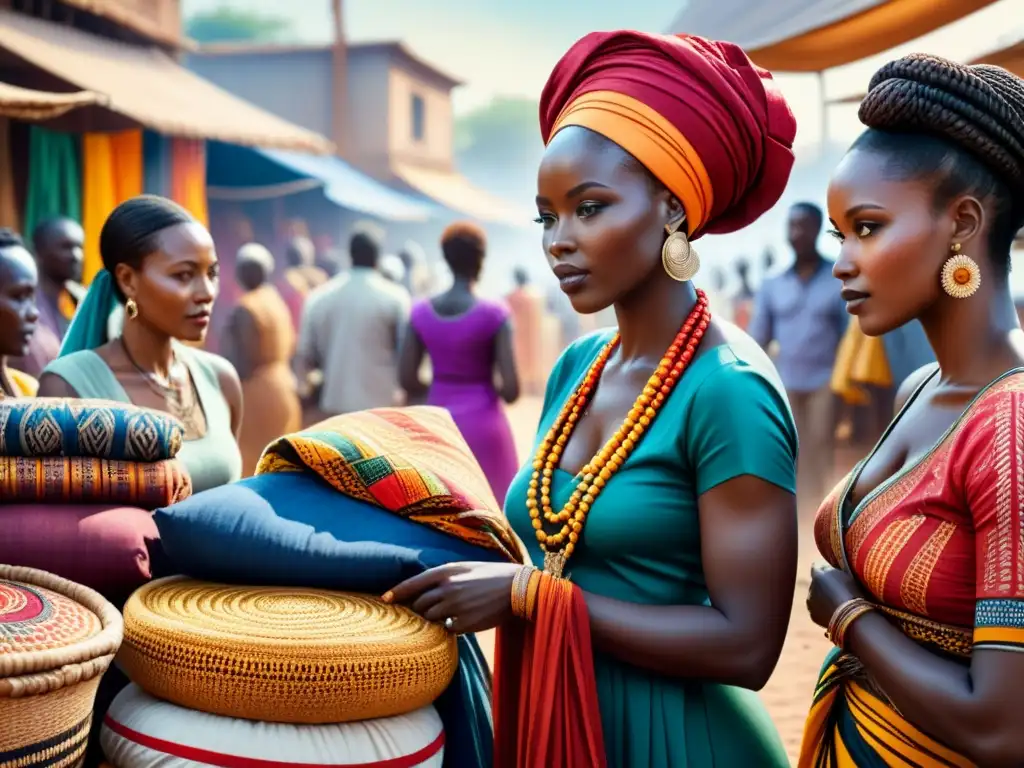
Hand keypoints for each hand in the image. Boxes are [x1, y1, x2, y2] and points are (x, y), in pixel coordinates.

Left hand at [383, 562, 521, 633]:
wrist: (516, 588)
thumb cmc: (490, 575)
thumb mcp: (465, 568)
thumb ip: (444, 577)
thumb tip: (424, 591)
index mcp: (446, 572)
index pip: (414, 584)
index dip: (397, 592)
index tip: (385, 599)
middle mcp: (447, 589)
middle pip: (419, 605)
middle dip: (421, 608)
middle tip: (430, 609)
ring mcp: (454, 607)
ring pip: (430, 618)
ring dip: (434, 618)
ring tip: (450, 613)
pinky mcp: (463, 624)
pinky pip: (447, 629)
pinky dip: (450, 627)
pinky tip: (464, 619)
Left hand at [806, 561, 864, 629]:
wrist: (851, 616)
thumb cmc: (853, 593)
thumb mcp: (845, 575)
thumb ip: (831, 570)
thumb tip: (823, 567)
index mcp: (818, 575)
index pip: (816, 568)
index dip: (823, 570)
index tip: (830, 573)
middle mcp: (811, 588)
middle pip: (816, 584)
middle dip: (823, 585)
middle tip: (837, 591)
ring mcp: (810, 602)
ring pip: (815, 597)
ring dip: (822, 598)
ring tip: (837, 603)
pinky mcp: (813, 615)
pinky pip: (817, 610)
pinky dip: (823, 610)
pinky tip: (835, 612)